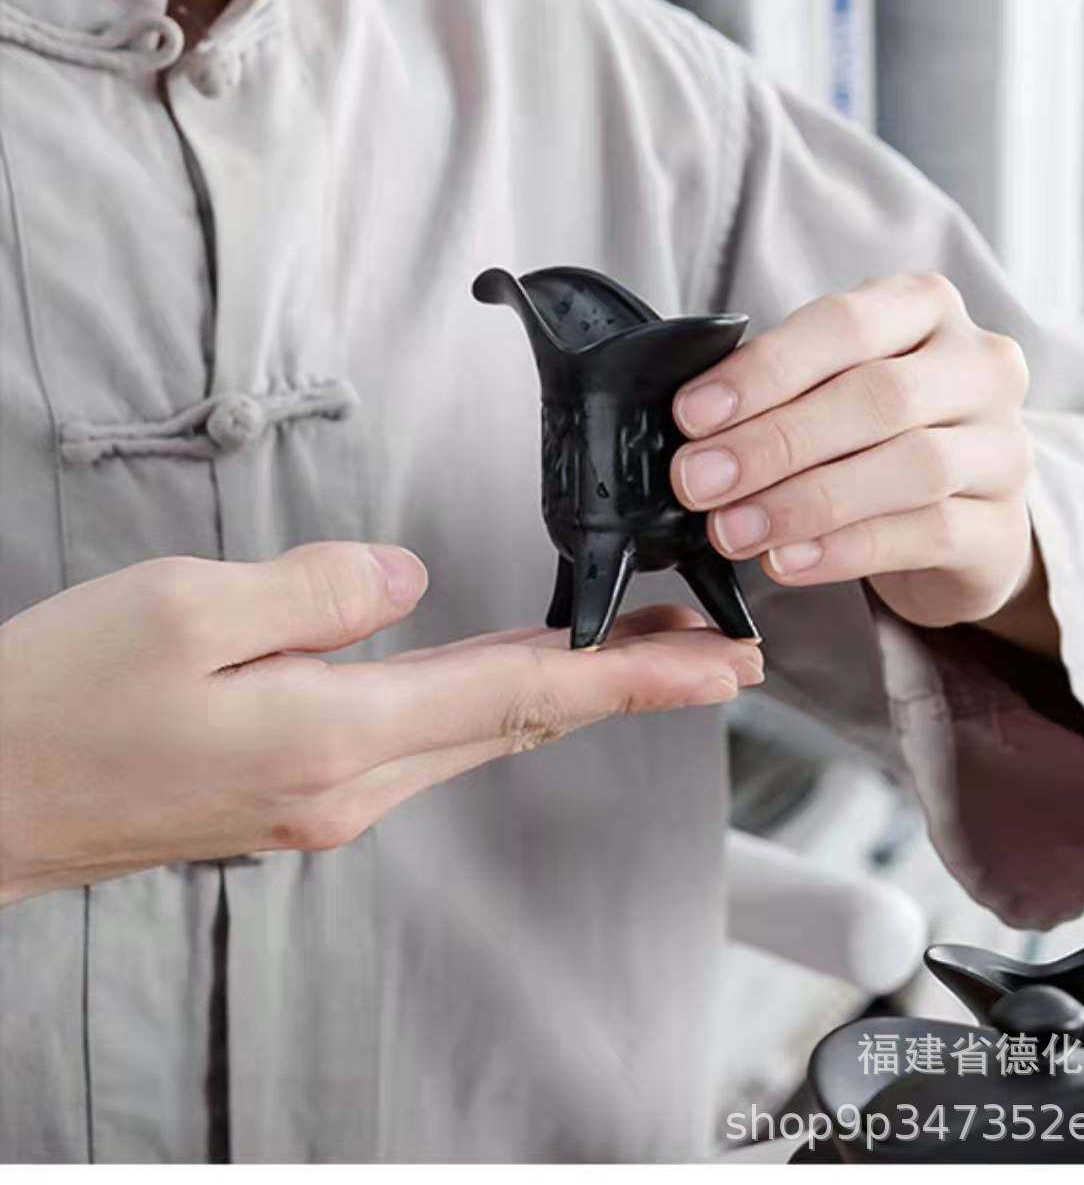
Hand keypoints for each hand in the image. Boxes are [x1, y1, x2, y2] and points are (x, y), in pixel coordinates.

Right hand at [0, 543, 761, 906]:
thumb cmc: (55, 702)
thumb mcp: (186, 606)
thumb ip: (318, 588)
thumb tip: (404, 578)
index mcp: (331, 735)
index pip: (522, 693)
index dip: (635, 677)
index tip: (719, 666)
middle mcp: (345, 786)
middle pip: (519, 721)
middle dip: (628, 684)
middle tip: (713, 650)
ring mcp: (322, 804)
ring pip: (476, 735)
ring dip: (564, 692)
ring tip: (638, 654)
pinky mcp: (294, 799)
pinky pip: (422, 743)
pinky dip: (491, 705)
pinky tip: (509, 678)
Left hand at [671, 273, 1055, 648]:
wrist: (963, 517)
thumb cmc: (878, 435)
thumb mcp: (833, 388)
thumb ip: (778, 392)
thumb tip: (693, 430)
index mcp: (926, 308)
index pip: (845, 323)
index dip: (765, 369)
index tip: (692, 414)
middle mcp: (979, 366)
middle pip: (878, 396)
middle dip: (774, 440)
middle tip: (699, 480)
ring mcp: (1003, 447)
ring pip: (911, 465)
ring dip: (805, 501)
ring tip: (733, 529)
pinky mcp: (1004, 528)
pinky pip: (927, 533)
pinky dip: (846, 550)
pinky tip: (788, 561)